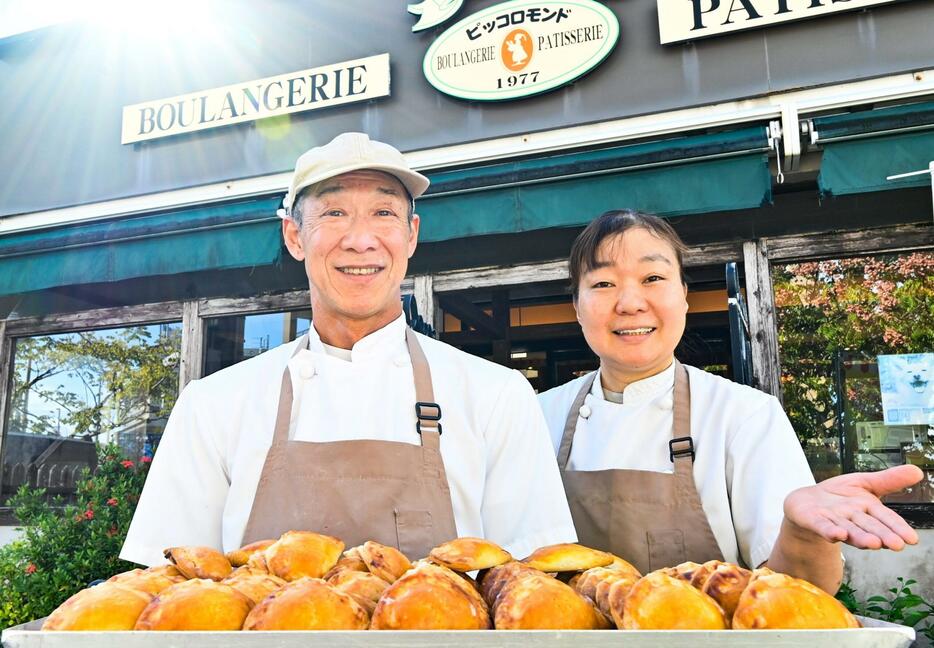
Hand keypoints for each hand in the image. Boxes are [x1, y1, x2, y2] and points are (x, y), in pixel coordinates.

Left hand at [783, 464, 923, 549]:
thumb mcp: (864, 483)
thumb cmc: (839, 495)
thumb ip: (888, 480)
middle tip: (896, 545)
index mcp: (868, 509)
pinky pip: (822, 527)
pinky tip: (838, 534)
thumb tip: (918, 471)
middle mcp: (853, 519)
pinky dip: (830, 531)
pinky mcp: (814, 521)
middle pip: (869, 527)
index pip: (885, 518)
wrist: (806, 502)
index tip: (911, 539)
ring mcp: (833, 521)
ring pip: (849, 530)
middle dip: (883, 536)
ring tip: (873, 544)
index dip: (898, 528)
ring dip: (860, 537)